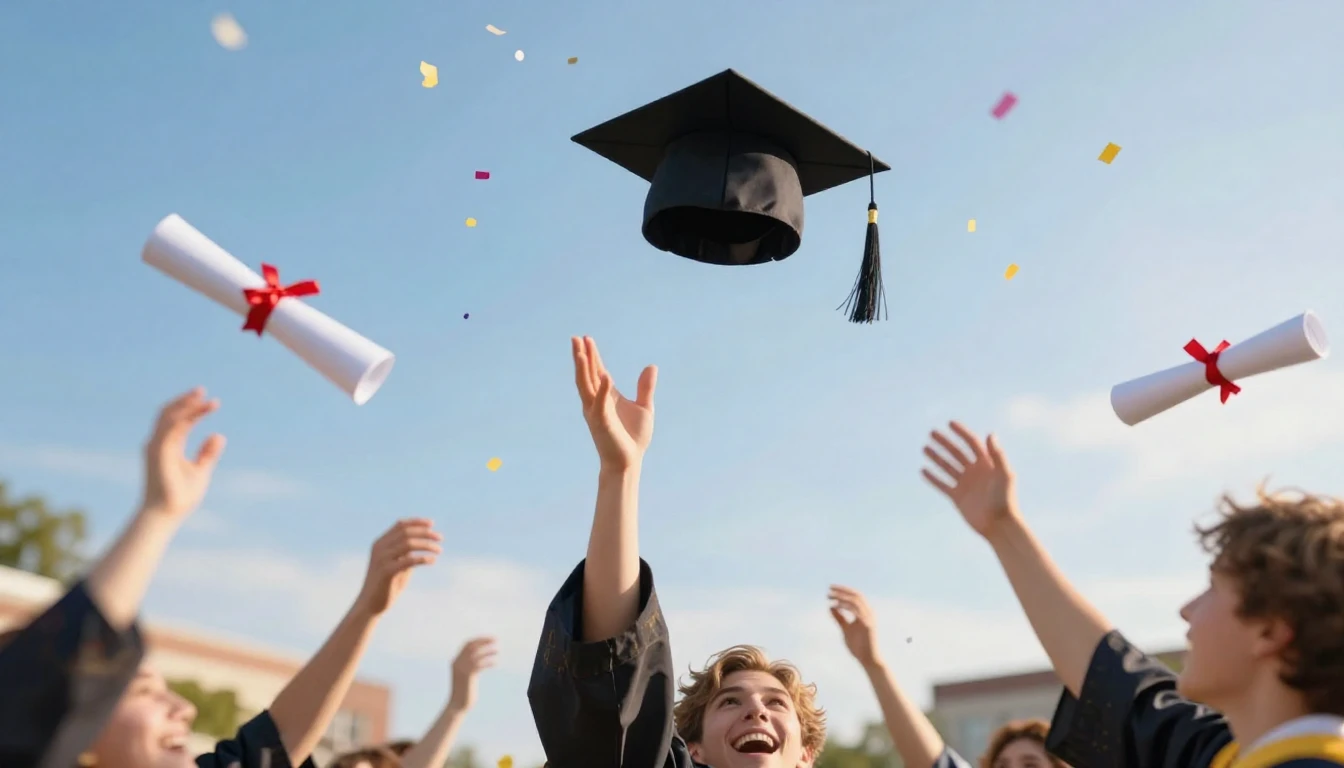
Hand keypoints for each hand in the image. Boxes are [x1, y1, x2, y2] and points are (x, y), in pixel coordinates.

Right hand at [140, 387, 226, 519]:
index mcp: (168, 446)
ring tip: (203, 397)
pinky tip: (196, 410)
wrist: (167, 514)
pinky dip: (181, 417)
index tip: (212, 402)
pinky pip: (168, 429)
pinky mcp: (157, 452)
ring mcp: (156, 447)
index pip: (179, 420)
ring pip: (169, 417)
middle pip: (169, 413)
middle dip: (185, 401)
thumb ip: (207, 453)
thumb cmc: (180, 496)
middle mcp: (159, 443)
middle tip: (203, 390)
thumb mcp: (200, 470)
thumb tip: (219, 435)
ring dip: (185, 405)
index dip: (193, 409)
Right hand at [354, 519, 442, 615]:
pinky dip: (422, 558)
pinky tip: (432, 561)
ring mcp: (382, 559)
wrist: (370, 605)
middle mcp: (379, 548)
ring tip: (439, 550)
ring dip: (426, 545)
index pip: (400, 525)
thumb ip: (406, 554)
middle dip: (425, 533)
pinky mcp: (386, 572)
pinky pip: (408, 560)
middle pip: (406, 532)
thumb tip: (424, 543)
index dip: (416, 522)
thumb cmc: (386, 585)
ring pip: (408, 543)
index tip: (432, 524)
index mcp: (380, 543)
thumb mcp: (397, 565)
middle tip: (440, 538)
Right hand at [447, 636, 496, 711]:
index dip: (479, 639)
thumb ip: (471, 666)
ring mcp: (461, 669)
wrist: (457, 705)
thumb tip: (482, 659)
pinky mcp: (467, 676)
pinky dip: (489, 662)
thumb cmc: (464, 691)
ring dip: (488, 650)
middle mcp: (457, 663)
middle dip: (485, 641)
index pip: (467, 644)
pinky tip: (496, 662)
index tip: (490, 638)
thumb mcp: (467, 676)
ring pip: (477, 654)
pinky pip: (480, 665)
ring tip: (498, 650)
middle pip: (472, 646)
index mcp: (456, 661)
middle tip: (497, 640)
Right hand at [572, 336, 656, 470]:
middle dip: (582, 356)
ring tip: (580, 351)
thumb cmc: (633, 437)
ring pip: (586, 386)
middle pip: (587, 374)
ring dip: (583, 369)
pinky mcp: (602, 423)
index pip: (597, 371)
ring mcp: (597, 411)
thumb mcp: (644, 407)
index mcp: (607, 396)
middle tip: (576, 338)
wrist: (629, 461)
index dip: (593, 355)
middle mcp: (597, 401)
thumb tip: (651, 366)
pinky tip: (606, 375)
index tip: (587, 338)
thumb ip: (645, 387)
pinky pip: (601, 403)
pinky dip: (603, 390)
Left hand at [829, 585, 882, 668]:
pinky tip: (835, 606)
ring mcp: (869, 618)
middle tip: (829, 589)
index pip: (856, 596)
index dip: (844, 590)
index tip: (831, 589)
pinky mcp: (867, 624)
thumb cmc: (858, 646)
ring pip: (856, 600)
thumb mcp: (846, 629)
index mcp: (865, 613)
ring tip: (830, 596)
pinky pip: (855, 610)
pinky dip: (845, 606)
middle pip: (856, 595)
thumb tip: (831, 607)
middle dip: (842, 590)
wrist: (868, 660)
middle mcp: (869, 613)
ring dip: (842, 597)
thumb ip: (840, 618)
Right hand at [921, 421, 1018, 537]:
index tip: (950, 423)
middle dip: (945, 442)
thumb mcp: (1004, 474)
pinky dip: (933, 478)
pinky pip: (942, 484)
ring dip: (936, 457)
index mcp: (986, 463)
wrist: (999, 524)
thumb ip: (998, 454)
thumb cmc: (1005, 499)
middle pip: (957, 452)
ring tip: (924, 448)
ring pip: (947, 466)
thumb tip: (990, 434)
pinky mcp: (957, 497)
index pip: (972, 443)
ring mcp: (965, 484)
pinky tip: (923, 470)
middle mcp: (975, 471)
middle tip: (932, 433)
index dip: (962, 432)